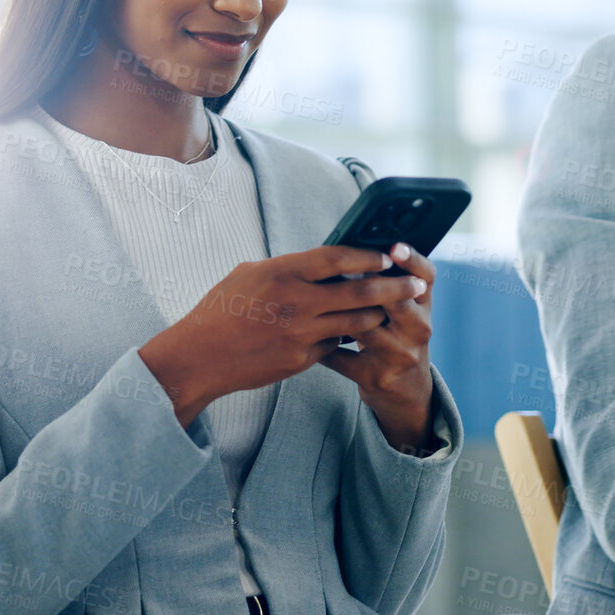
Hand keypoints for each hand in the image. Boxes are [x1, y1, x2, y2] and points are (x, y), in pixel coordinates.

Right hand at [139, 244, 425, 426]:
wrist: (199, 358)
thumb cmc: (220, 310)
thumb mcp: (249, 274)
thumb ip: (287, 268)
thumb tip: (319, 263)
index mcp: (282, 272)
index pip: (337, 257)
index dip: (368, 255)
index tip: (388, 254)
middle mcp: (296, 302)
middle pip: (359, 292)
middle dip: (394, 288)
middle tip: (415, 285)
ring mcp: (300, 334)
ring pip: (356, 323)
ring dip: (378, 315)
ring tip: (393, 309)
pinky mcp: (301, 359)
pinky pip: (335, 344)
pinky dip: (347, 335)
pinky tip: (355, 331)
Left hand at [321, 243, 437, 453]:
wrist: (406, 392)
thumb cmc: (396, 338)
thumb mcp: (402, 313)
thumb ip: (386, 286)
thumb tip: (353, 248)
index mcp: (423, 306)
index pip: (426, 277)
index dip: (412, 260)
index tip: (395, 247)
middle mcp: (417, 329)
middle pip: (397, 301)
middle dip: (369, 284)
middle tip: (343, 269)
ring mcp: (398, 355)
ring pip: (365, 326)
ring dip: (337, 312)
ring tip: (313, 300)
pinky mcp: (375, 376)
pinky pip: (340, 356)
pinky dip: (320, 346)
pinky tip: (305, 337)